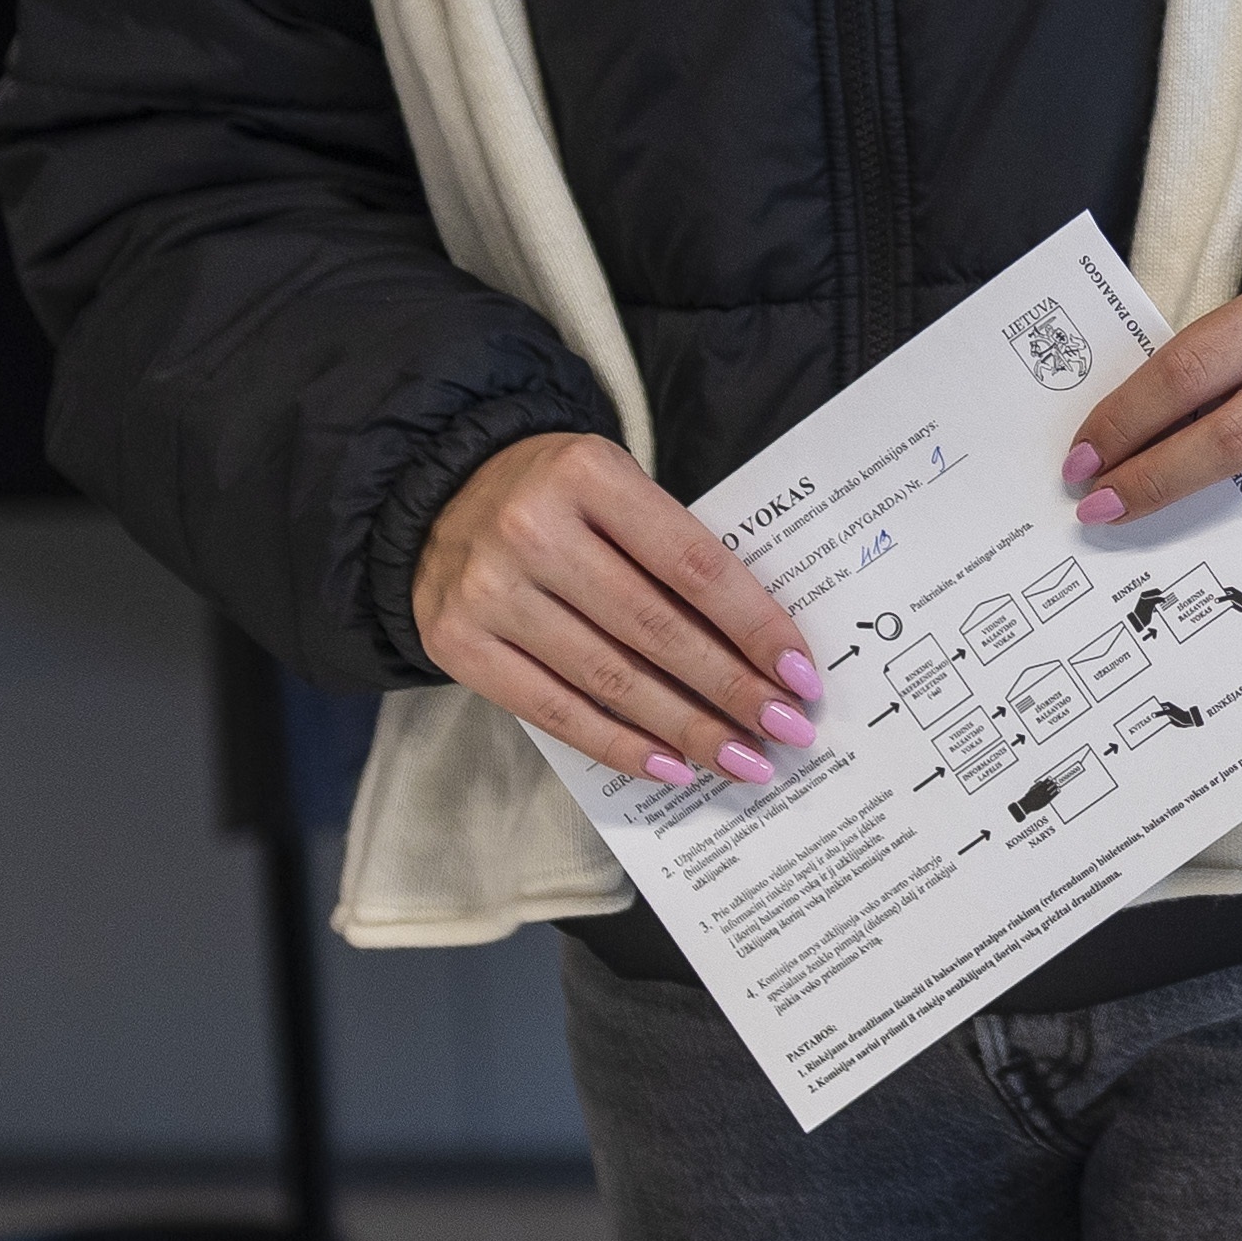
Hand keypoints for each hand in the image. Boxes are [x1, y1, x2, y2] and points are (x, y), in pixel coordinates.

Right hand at [417, 431, 816, 784]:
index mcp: (588, 473)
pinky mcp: (457, 644)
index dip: (754, 626)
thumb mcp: (617, 489)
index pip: (693, 564)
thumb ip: (675, 551)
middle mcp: (531, 529)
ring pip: (610, 679)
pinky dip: (620, 746)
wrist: (440, 496)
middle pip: (655, 629)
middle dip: (732, 690)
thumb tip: (761, 651)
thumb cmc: (558, 499)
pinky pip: (554, 712)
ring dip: (687, 730)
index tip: (801, 676)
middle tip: (786, 732)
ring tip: (740, 760)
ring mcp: (488, 590)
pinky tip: (672, 767)